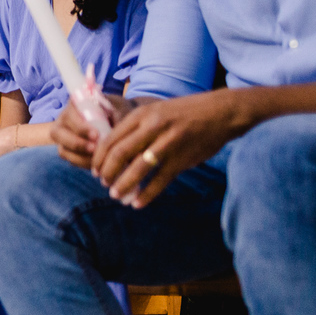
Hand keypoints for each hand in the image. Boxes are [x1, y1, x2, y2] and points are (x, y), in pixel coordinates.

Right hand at [51, 94, 134, 168]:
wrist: (119, 118)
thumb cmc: (118, 111)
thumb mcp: (120, 109)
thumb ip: (116, 117)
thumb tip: (114, 132)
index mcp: (74, 104)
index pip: (69, 115)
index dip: (81, 127)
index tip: (96, 135)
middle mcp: (63, 119)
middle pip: (57, 133)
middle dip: (76, 143)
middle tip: (94, 149)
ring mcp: (63, 136)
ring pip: (62, 150)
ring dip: (79, 156)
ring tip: (98, 160)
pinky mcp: (67, 150)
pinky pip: (70, 159)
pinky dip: (82, 163)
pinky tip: (97, 164)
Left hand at [93, 90, 243, 207]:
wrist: (221, 112)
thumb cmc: (184, 112)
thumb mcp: (156, 111)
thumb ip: (136, 128)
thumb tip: (114, 151)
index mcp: (142, 114)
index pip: (111, 138)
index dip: (99, 157)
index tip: (94, 169)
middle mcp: (152, 127)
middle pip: (119, 154)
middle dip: (107, 172)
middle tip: (102, 182)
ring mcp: (168, 143)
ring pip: (137, 169)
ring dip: (123, 185)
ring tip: (115, 194)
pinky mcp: (182, 159)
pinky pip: (159, 180)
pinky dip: (146, 194)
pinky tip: (137, 203)